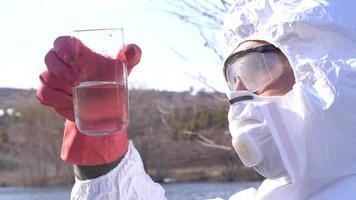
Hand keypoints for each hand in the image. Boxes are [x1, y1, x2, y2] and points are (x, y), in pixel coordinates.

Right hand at [36, 36, 140, 164]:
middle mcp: (61, 62)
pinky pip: (43, 94)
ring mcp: (53, 78)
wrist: (103, 103)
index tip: (74, 60)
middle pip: (50, 58)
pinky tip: (70, 104)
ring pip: (45, 77)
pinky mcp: (50, 94)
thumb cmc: (111, 77)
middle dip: (60, 70)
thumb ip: (131, 56)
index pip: (62, 42)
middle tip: (77, 82)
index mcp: (76, 51)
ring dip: (60, 88)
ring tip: (76, 97)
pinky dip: (55, 100)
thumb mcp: (123, 67)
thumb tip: (132, 50)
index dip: (63, 48)